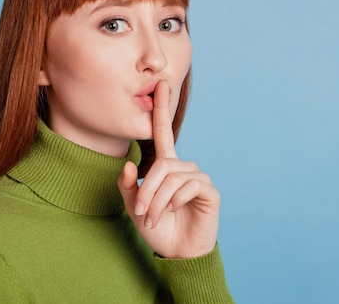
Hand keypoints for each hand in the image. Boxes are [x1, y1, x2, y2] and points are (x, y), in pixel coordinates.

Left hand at [118, 80, 219, 257]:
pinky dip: (175, 200)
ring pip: (173, 177)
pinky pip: (189, 186)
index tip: (161, 84)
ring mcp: (197, 178)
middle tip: (141, 213)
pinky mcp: (209, 191)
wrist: (177, 253)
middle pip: (162, 165)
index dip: (162, 108)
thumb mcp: (135, 208)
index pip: (163, 131)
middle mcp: (183, 168)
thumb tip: (129, 165)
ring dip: (158, 200)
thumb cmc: (158, 228)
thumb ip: (129, 186)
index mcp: (166, 166)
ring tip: (153, 219)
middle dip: (148, 190)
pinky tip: (175, 211)